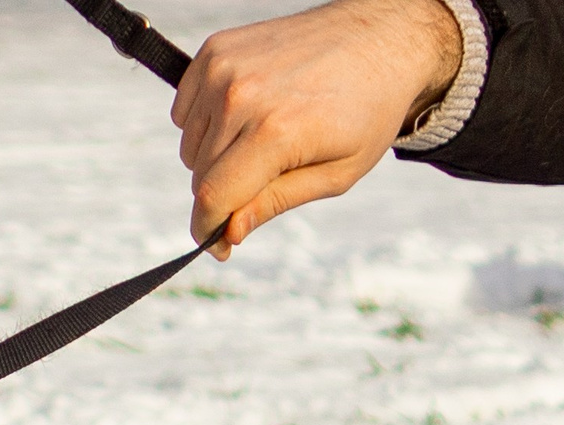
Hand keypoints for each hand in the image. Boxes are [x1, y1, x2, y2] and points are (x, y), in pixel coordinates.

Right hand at [172, 0, 462, 258]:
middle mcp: (242, 96)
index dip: (209, 231)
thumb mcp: (337, 173)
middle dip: (224, 194)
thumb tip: (230, 231)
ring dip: (215, 158)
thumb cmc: (367, 109)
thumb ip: (277, 202)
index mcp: (276, 131)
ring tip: (261, 142)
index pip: (212, 197)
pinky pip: (186, 113)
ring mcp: (225, 68)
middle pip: (200, 177)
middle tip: (264, 182)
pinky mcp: (216, 50)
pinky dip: (206, 124)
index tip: (219, 247)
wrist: (378, 37)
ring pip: (191, 148)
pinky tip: (244, 117)